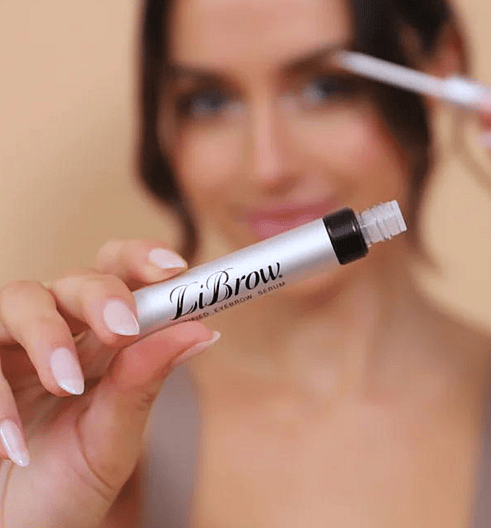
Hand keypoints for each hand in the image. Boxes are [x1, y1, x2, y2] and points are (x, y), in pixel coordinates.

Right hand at [0, 240, 219, 527]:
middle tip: (122, 329)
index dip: (145, 259)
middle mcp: (59, 333)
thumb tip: (203, 331)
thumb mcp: (112, 438)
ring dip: (48, 336)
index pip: (123, 276)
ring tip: (66, 386)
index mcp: (102, 343)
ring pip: (22, 298)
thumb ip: (145, 383)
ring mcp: (9, 348)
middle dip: (102, 295)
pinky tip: (10, 444)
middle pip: (77, 279)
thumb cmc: (67, 486)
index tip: (175, 268)